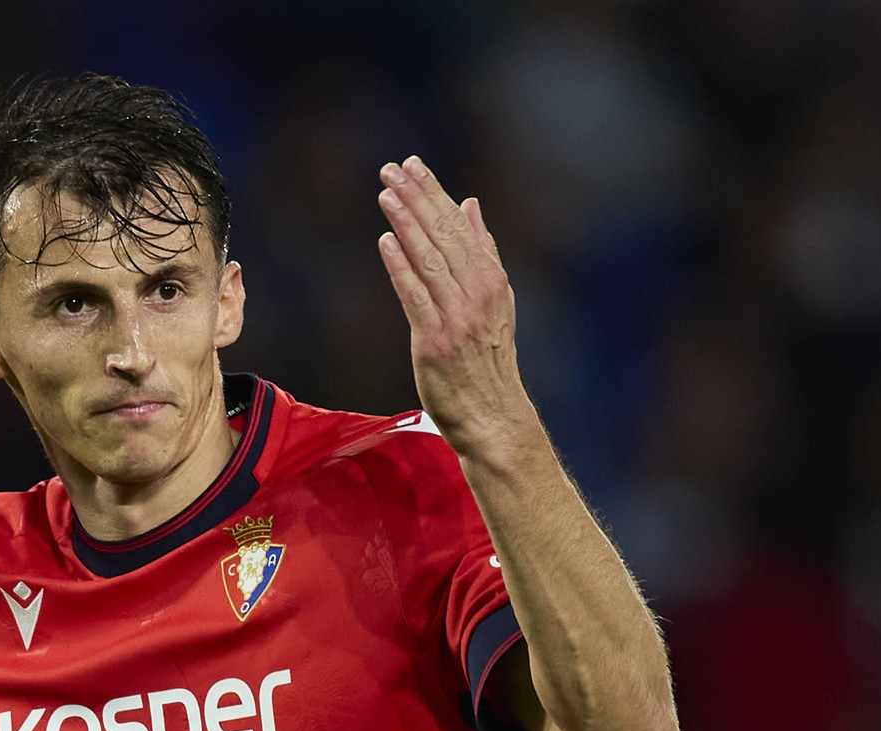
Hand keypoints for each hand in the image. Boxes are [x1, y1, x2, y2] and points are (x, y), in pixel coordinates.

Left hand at [376, 156, 529, 451]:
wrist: (493, 414)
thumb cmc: (487, 360)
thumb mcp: (495, 300)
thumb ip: (483, 252)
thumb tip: (470, 206)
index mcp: (491, 280)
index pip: (459, 227)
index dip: (435, 194)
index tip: (414, 166)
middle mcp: (477, 293)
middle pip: (443, 236)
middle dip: (418, 199)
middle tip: (393, 169)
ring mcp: (457, 316)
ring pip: (429, 260)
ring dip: (406, 223)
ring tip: (387, 194)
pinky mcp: (435, 340)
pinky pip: (416, 296)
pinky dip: (401, 267)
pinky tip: (386, 241)